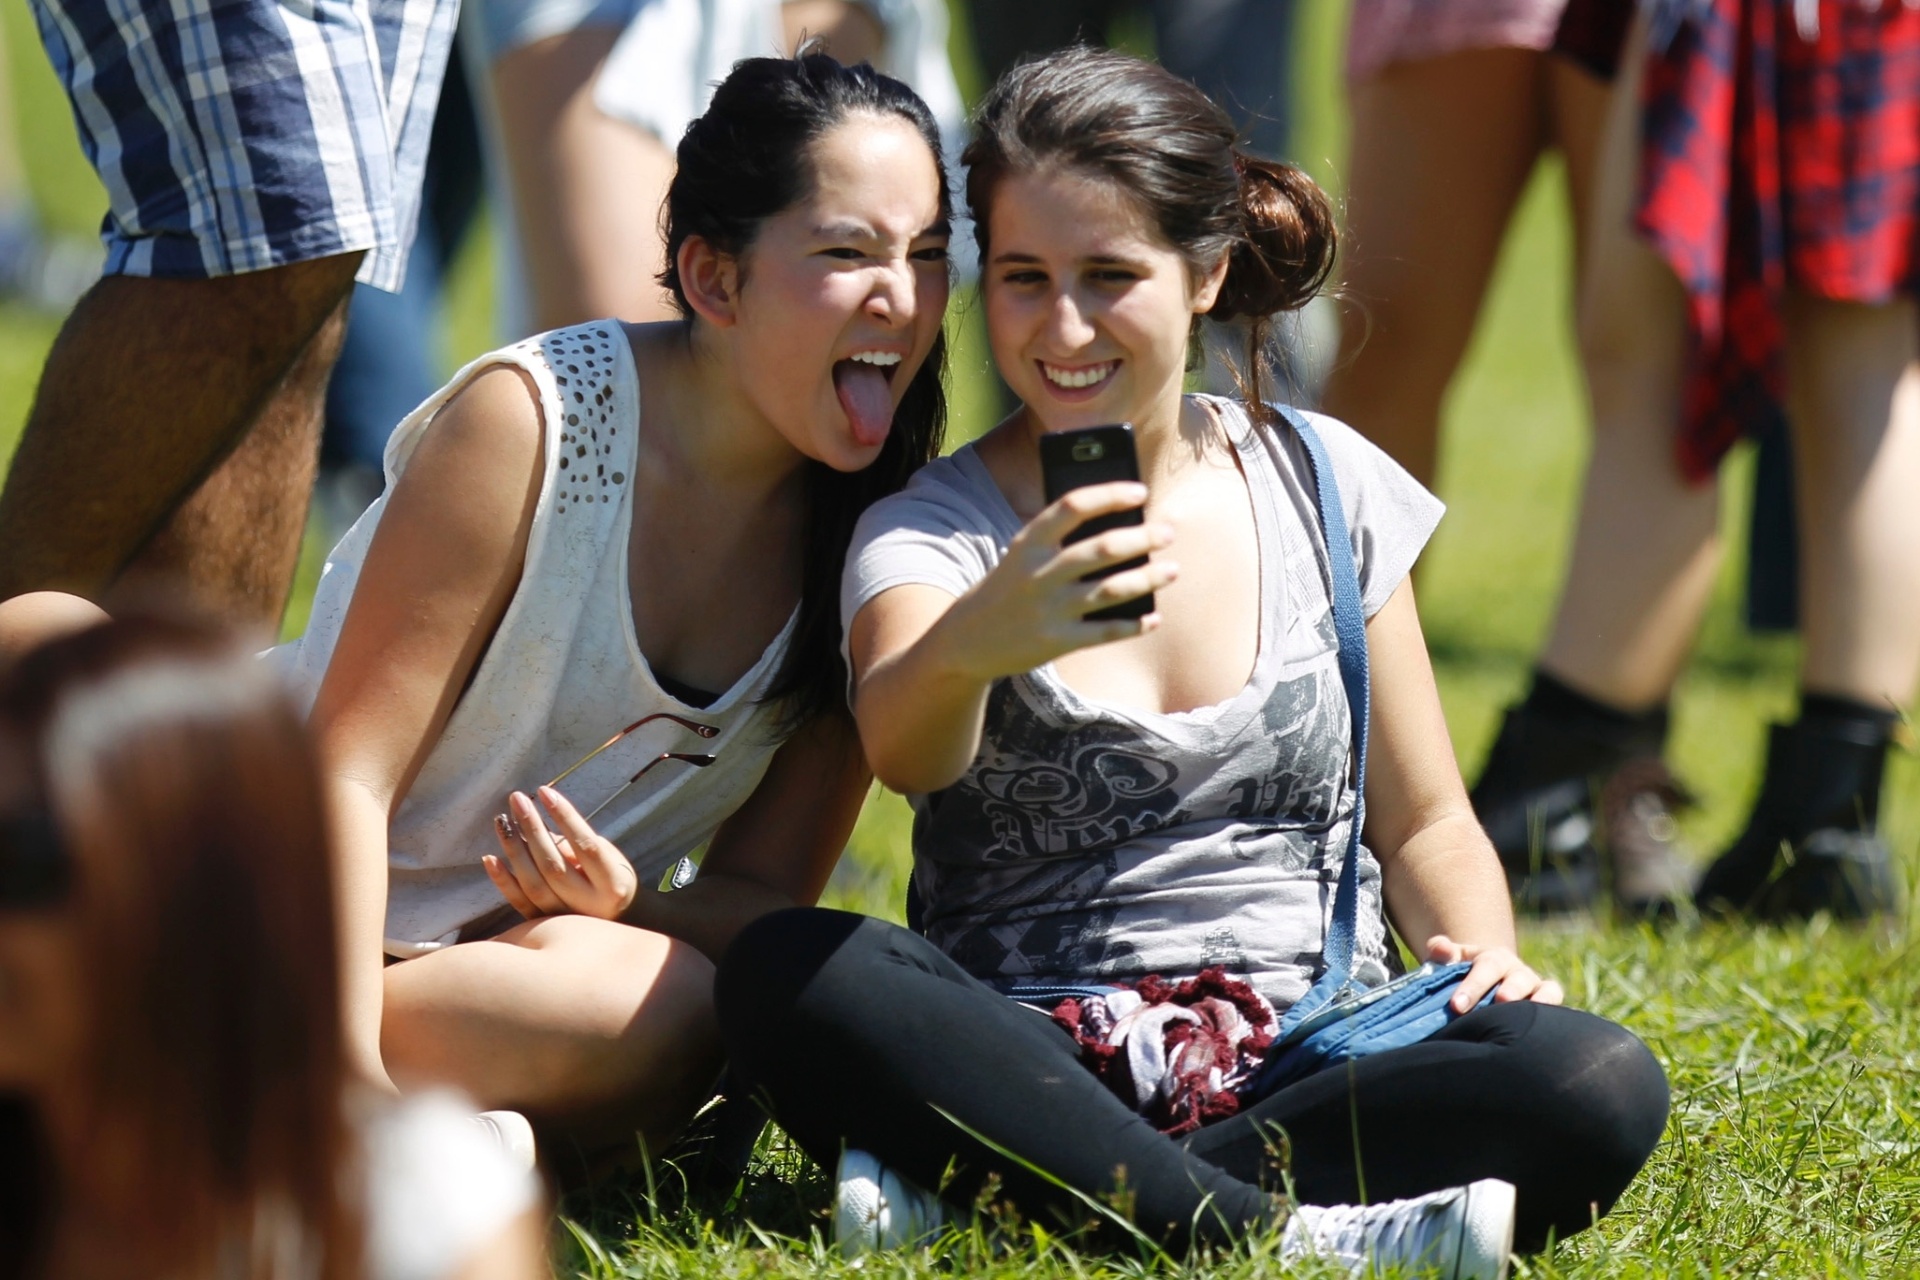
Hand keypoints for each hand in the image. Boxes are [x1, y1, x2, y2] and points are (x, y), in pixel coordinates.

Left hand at [483, 786, 638, 921]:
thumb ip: (577, 844)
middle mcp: (588, 904)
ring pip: (533, 883)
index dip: (565, 817)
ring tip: (502, 821)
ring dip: (514, 849)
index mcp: (611, 884)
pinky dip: (502, 881)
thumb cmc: (610, 879)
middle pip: (553, 864)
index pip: (586, 845)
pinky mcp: (544, 924)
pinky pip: (519, 902)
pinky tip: (489, 858)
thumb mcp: (609, 859)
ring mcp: (564, 917)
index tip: (545, 792)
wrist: (614, 921)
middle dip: (532, 828)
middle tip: (517, 800)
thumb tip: (540, 824)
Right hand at [938, 482, 1179, 679]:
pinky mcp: (1056, 642)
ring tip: (1172, 570)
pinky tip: (1153, 617)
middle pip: (1101, 549)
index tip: (1140, 492)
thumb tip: (1124, 531)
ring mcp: (1048, 610)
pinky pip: (1105, 632)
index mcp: (1027, 543)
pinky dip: (1134, 625)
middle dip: (1142, 538)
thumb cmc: (1007, 588)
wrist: (966, 640)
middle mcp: (1038, 574)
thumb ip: (1060, 541)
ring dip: (1148, 578)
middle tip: (1168, 532)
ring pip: (1111, 590)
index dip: (1109, 495)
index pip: (1072, 506)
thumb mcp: (1021, 555)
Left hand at [1426, 935, 1564, 1011]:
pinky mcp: (1549, 1002)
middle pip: (1516, 979)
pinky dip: (1562, 1011)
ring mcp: (1536, 987)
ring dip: (1539, 1001)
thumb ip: (1442, 953)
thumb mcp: (1451, 963)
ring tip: (1528, 1015)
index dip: (1473, 986)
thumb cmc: (1463, 976)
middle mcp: (1518, 971)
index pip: (1486, 967)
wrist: (1487, 984)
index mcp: (1493, 958)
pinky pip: (1560, 1006)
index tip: (1456, 1006)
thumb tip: (1438, 946)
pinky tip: (1558, 1031)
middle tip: (1500, 1002)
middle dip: (1508, 992)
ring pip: (1546, 990)